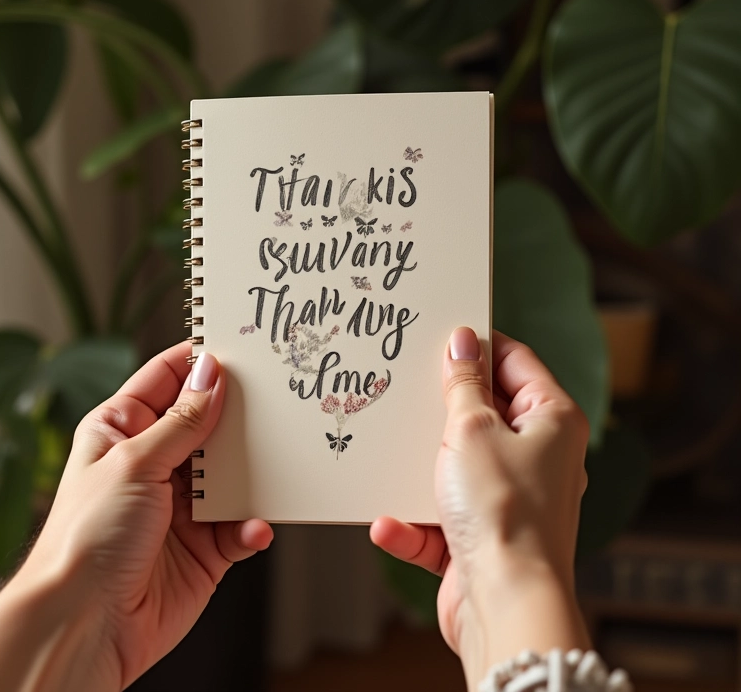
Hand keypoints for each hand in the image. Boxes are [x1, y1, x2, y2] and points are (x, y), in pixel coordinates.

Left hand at [0, 342, 271, 691]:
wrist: (85, 626)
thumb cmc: (87, 538)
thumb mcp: (135, 462)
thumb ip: (182, 421)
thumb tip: (213, 374)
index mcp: (123, 431)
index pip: (167, 379)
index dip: (201, 361)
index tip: (242, 347)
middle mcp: (155, 462)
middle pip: (208, 421)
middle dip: (240, 412)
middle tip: (277, 397)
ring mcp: (182, 504)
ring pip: (233, 470)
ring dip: (254, 469)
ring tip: (277, 460)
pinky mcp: (206, 544)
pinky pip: (242, 524)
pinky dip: (252, 524)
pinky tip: (253, 526)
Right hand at [371, 328, 589, 687]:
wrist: (504, 605)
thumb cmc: (503, 513)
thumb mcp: (473, 429)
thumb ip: (464, 384)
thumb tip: (463, 342)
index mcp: (550, 421)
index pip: (515, 362)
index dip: (479, 344)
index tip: (442, 334)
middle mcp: (537, 456)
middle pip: (484, 410)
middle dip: (443, 404)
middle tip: (406, 384)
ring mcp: (510, 496)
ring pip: (458, 463)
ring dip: (421, 465)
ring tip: (388, 452)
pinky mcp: (483, 534)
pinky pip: (441, 516)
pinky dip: (414, 521)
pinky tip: (389, 523)